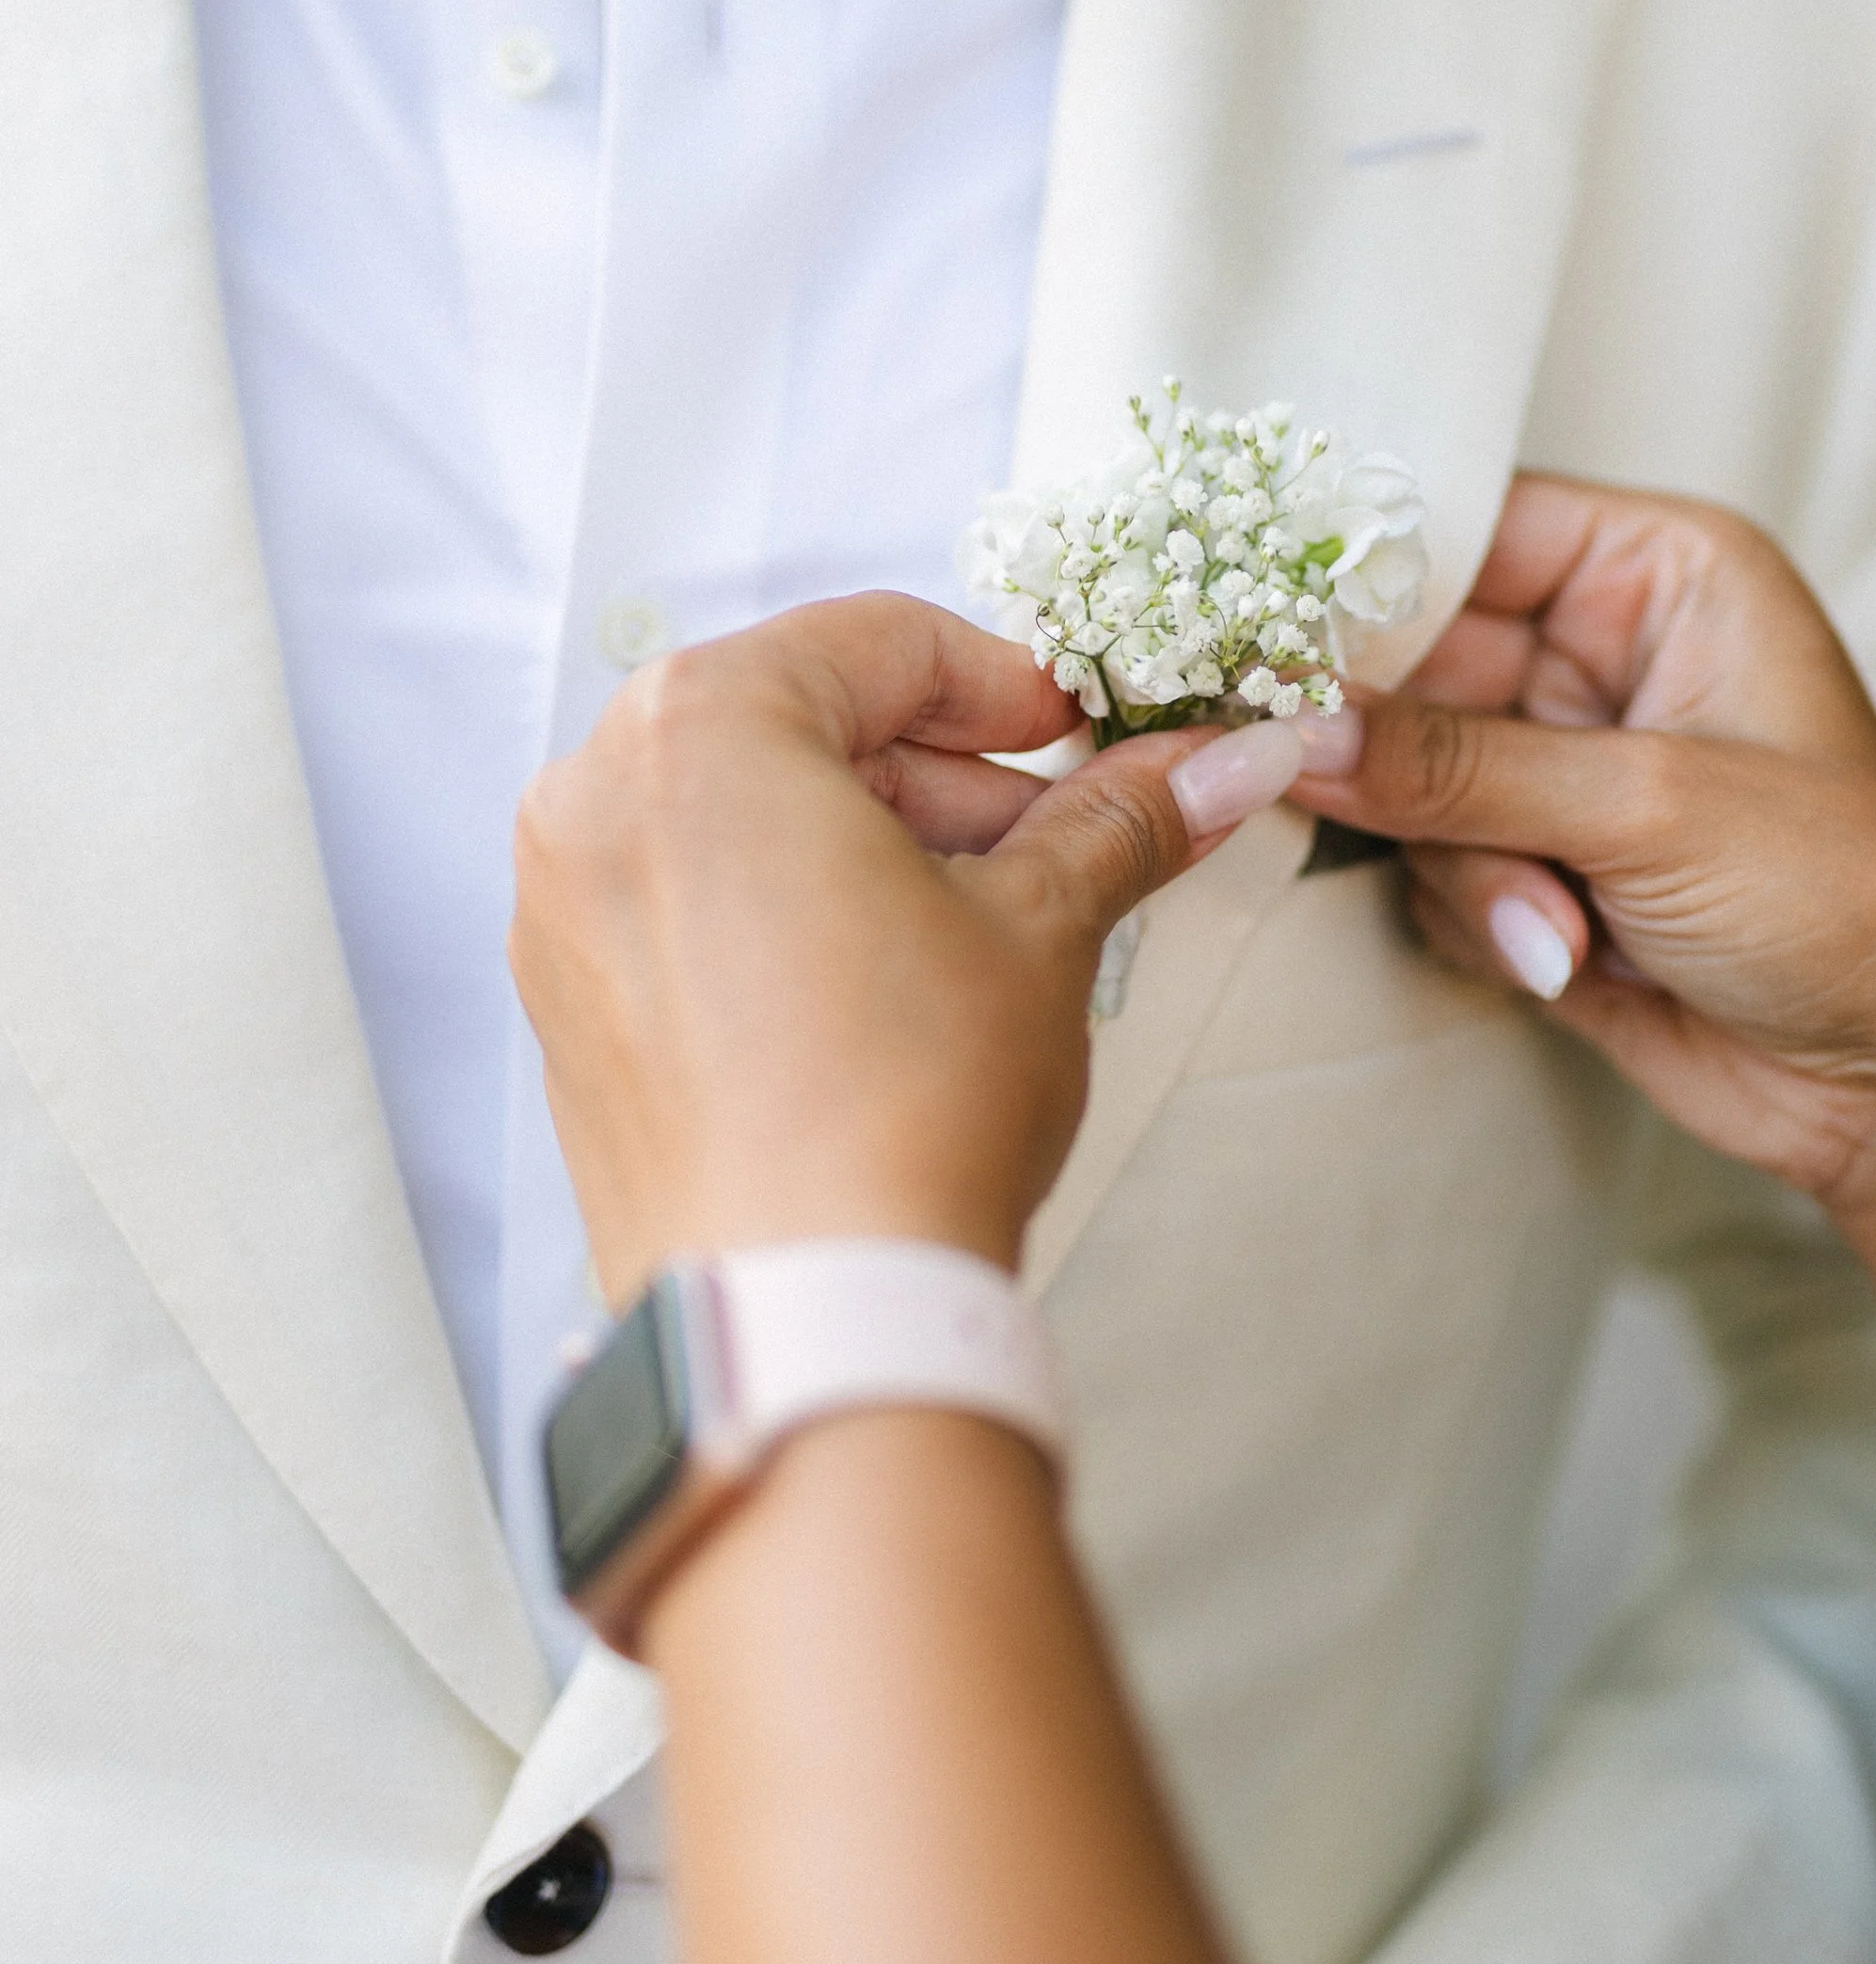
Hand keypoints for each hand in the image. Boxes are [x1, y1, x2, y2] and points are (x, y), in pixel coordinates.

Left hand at [510, 593, 1260, 1297]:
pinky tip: (894, 985)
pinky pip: (691, 901)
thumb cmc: (901, 1113)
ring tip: (990, 922)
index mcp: (701, 727)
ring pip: (744, 813)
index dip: (1007, 684)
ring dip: (874, 842)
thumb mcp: (1041, 927)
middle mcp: (599, 795)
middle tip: (1059, 836)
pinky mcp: (570, 1006)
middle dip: (944, 774)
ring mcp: (567, 906)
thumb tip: (1222, 761)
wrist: (809, 1321)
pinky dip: (791, 910)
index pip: (881, 642)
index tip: (1083, 733)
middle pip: (804, 721)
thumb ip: (1121, 819)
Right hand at [1293, 477, 1875, 1215]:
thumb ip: (1457, 766)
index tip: (1253, 619)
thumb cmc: (1854, 897)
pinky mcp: (1540, 872)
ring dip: (1470, 866)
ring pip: (1406, 780)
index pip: (1467, 528)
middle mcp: (1605, 655)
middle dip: (1396, 751)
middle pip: (1411, 659)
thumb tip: (1293, 735)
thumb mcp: (1652, 806)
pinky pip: (1431, 870)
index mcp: (1660, 573)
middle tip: (1313, 781)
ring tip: (1561, 926)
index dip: (1360, 575)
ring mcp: (1565, 769)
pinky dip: (1482, 920)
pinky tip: (1568, 960)